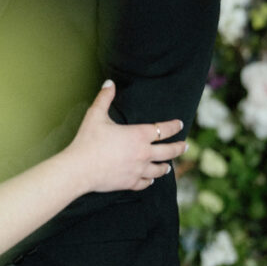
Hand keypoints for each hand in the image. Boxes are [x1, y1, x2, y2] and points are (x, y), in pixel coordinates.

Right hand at [68, 81, 187, 193]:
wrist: (80, 169)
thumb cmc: (88, 140)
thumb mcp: (96, 115)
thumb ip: (104, 98)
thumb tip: (109, 82)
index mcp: (138, 135)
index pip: (163, 129)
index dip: (173, 126)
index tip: (180, 124)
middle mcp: (143, 153)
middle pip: (169, 152)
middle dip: (179, 148)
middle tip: (186, 146)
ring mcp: (138, 170)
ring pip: (159, 170)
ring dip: (165, 167)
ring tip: (169, 166)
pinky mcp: (130, 183)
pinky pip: (145, 183)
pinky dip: (150, 181)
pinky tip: (151, 180)